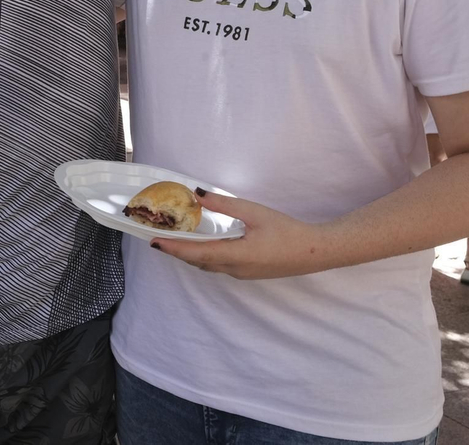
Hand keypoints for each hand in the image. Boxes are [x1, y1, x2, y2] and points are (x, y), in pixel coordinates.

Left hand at [148, 189, 334, 280]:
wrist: (315, 252)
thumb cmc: (287, 230)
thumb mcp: (255, 212)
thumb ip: (225, 204)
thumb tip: (197, 194)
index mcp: (236, 256)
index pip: (196, 254)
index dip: (173, 248)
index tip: (153, 242)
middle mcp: (235, 269)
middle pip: (198, 262)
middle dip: (177, 251)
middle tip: (158, 238)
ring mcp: (242, 274)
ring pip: (208, 266)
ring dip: (190, 255)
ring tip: (174, 241)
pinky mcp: (248, 273)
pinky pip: (219, 266)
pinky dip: (204, 257)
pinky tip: (202, 246)